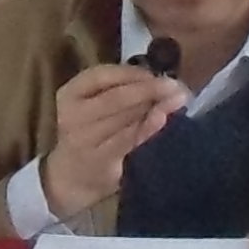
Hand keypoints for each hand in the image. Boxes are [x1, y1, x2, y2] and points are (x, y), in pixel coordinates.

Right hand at [38, 63, 185, 221]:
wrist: (74, 175)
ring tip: (177, 100)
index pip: (102, 76)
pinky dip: (148, 128)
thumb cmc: (92, 130)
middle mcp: (73, 115)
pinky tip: (163, 119)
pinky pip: (129, 140)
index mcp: (71, 93)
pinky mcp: (100, 160)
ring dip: (154, 108)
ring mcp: (84, 140)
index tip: (158, 74)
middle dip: (149, 90)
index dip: (132, 73)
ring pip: (124, 118)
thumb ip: (122, 88)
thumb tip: (163, 80)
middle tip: (177, 87)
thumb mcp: (96, 104)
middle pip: (115, 98)